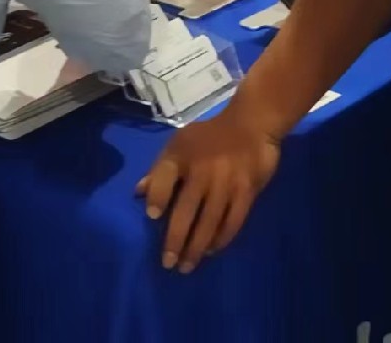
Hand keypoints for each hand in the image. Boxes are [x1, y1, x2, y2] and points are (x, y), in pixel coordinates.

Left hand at [135, 105, 282, 273]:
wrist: (252, 124)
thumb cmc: (209, 136)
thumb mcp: (180, 143)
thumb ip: (160, 169)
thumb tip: (138, 193)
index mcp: (181, 155)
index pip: (164, 178)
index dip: (157, 198)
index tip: (151, 217)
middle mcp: (202, 170)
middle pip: (185, 211)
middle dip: (175, 240)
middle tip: (168, 263)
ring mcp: (226, 182)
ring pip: (209, 222)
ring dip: (197, 247)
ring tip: (187, 266)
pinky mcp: (247, 191)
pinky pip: (232, 221)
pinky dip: (221, 239)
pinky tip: (212, 250)